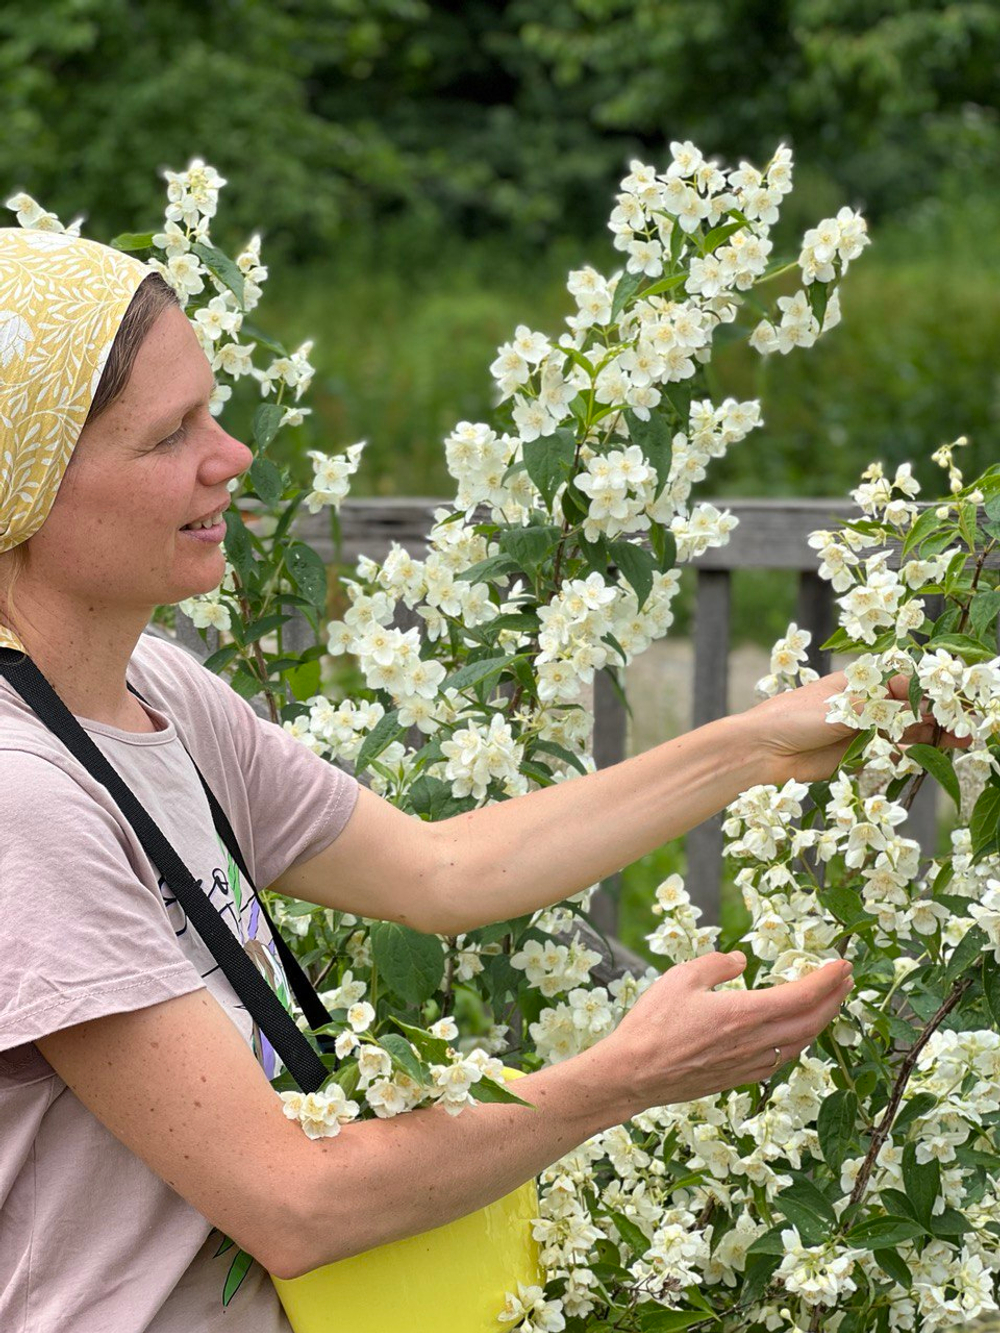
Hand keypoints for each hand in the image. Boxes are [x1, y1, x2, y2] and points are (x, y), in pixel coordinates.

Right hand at [603, 950, 852, 1115]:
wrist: (634, 1074)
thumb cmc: (653, 1024)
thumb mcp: (681, 978)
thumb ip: (715, 965)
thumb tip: (740, 961)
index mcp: (745, 1013)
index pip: (801, 995)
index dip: (827, 980)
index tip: (842, 964)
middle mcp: (755, 1042)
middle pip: (810, 1021)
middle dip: (834, 999)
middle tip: (846, 980)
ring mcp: (749, 1064)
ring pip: (800, 1044)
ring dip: (820, 1021)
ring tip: (828, 1004)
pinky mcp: (738, 1078)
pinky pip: (781, 1060)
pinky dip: (798, 1043)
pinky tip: (794, 1037)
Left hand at [746, 668, 973, 784]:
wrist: (761, 752)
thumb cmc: (792, 718)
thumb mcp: (839, 707)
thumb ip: (878, 704)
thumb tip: (914, 696)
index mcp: (857, 682)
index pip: (902, 681)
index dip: (927, 690)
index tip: (949, 698)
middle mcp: (863, 704)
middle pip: (909, 707)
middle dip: (937, 714)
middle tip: (963, 726)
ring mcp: (861, 729)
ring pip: (905, 730)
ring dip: (931, 735)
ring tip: (958, 742)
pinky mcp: (856, 754)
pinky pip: (890, 752)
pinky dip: (911, 753)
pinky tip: (931, 755)